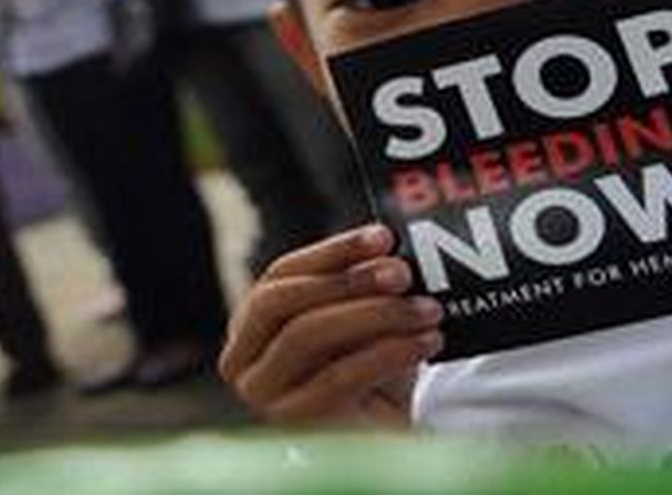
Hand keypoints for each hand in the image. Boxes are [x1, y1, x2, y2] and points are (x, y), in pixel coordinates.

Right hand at [218, 225, 444, 425]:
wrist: (381, 436)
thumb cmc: (369, 369)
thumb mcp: (364, 319)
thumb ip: (366, 284)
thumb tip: (391, 251)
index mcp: (252, 322)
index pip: (282, 273)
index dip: (332, 250)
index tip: (383, 236)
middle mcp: (244, 359)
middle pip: (283, 301)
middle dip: (346, 280)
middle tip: (403, 272)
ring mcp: (262, 394)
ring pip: (308, 335)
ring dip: (375, 314)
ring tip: (427, 311)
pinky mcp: (292, 423)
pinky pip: (338, 377)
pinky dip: (388, 352)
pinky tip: (426, 342)